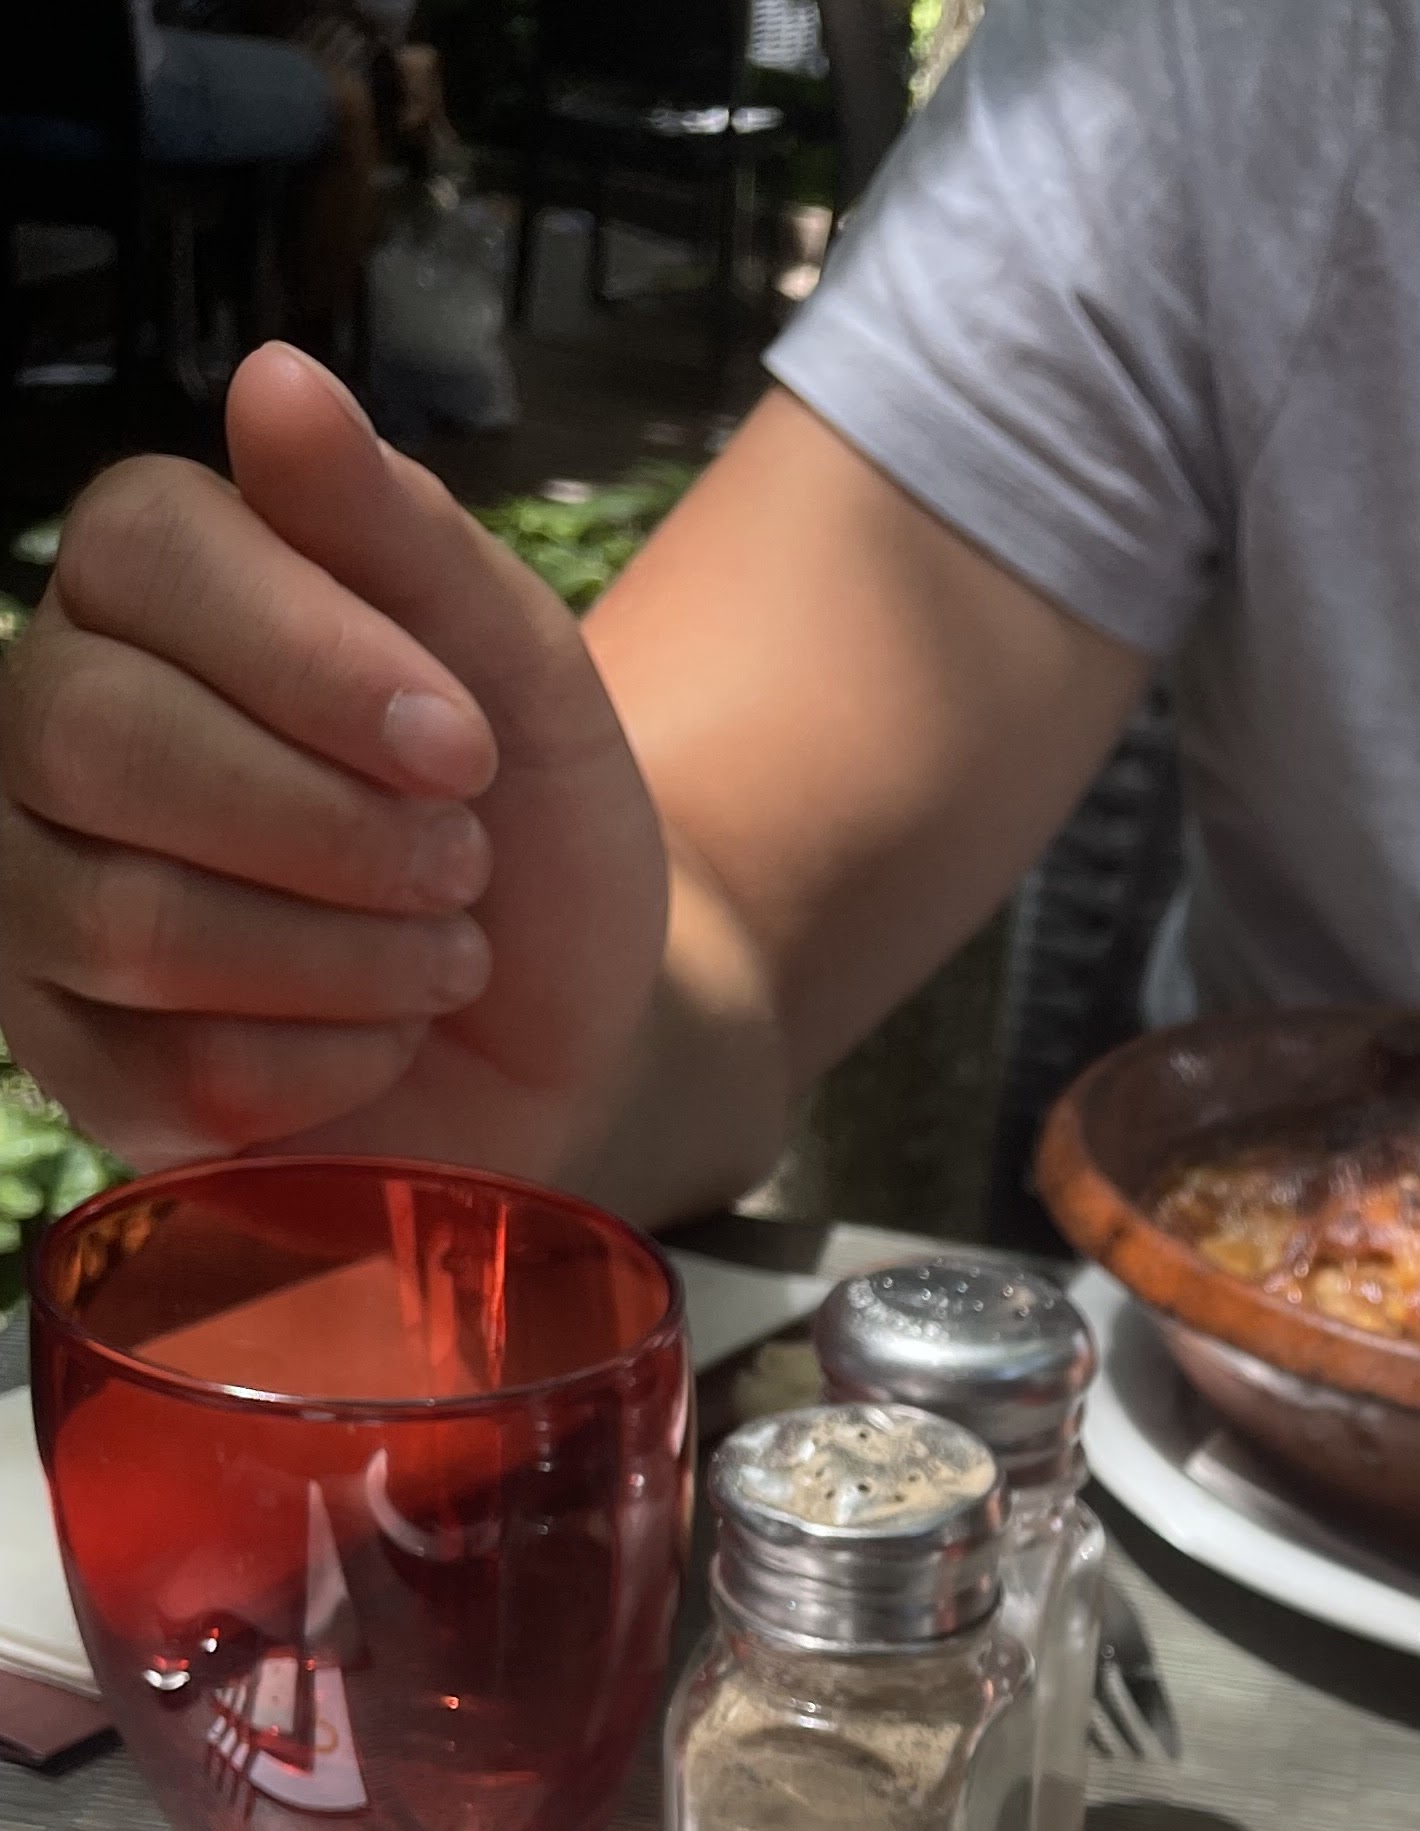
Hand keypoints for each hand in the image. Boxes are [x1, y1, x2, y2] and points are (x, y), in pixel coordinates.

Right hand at [0, 346, 665, 1177]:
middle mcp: (51, 722)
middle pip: (92, 737)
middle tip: (464, 862)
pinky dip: (326, 1065)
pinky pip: (164, 1074)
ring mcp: (41, 897)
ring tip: (447, 951)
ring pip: (123, 918)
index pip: (137, 550)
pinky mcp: (80, 1063)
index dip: (308, 655)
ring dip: (343, 953)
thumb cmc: (530, 824)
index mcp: (149, 587)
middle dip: (325, 823)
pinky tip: (387, 1038)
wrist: (577, 1028)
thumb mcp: (519, 666)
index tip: (461, 742)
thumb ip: (403, 530)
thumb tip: (275, 377)